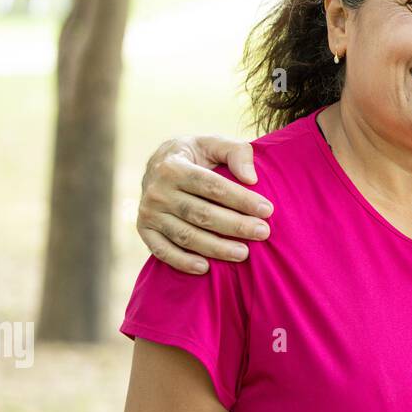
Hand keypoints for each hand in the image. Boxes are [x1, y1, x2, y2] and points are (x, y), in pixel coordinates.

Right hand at [136, 135, 273, 274]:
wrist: (159, 164)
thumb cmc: (196, 155)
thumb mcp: (213, 143)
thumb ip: (236, 152)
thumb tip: (251, 178)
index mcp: (174, 166)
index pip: (212, 186)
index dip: (240, 199)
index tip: (267, 210)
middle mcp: (157, 191)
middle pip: (201, 213)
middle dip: (235, 225)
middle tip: (263, 233)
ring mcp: (148, 213)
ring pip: (185, 235)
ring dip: (215, 247)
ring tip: (244, 253)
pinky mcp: (144, 230)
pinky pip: (162, 251)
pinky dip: (182, 262)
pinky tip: (206, 268)